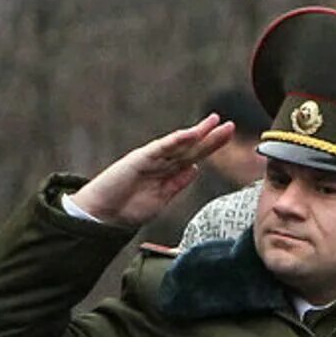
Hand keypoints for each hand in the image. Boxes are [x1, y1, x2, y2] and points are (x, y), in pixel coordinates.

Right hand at [70, 114, 236, 226]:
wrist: (104, 214)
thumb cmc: (130, 208)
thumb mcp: (163, 197)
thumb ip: (179, 183)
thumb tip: (195, 168)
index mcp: (169, 172)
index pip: (195, 156)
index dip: (211, 147)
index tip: (228, 137)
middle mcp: (162, 162)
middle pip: (192, 147)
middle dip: (211, 137)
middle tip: (230, 126)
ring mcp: (152, 159)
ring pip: (179, 144)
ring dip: (197, 134)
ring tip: (215, 122)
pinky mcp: (140, 159)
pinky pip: (162, 148)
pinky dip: (176, 141)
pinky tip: (191, 134)